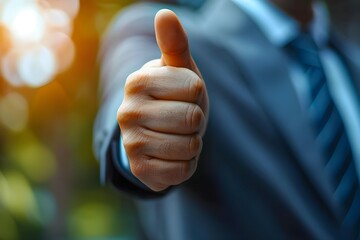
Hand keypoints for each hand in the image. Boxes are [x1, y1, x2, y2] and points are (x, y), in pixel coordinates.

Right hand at [117, 9, 208, 191]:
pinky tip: (172, 154)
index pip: (195, 88)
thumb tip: (165, 13)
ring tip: (176, 134)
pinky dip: (186, 163)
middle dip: (195, 120)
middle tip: (180, 118)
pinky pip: (182, 170)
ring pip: (190, 145)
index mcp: (136, 81)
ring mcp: (130, 143)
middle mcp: (127, 112)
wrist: (158, 131)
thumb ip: (174, 44)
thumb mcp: (178, 69)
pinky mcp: (139, 169)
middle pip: (193, 118)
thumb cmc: (173, 96)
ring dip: (192, 142)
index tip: (183, 95)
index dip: (197, 94)